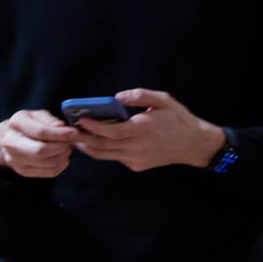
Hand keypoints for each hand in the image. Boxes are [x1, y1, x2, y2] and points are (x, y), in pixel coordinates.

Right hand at [0, 108, 76, 178]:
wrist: (7, 137)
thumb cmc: (27, 124)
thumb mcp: (37, 115)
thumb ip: (50, 120)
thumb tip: (63, 128)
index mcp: (16, 123)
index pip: (40, 132)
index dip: (60, 134)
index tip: (74, 133)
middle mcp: (11, 142)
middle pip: (41, 151)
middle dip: (61, 147)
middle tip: (70, 143)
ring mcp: (14, 159)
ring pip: (46, 163)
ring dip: (62, 157)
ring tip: (67, 149)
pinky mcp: (22, 171)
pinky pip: (47, 173)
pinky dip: (60, 166)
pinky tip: (63, 158)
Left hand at [66, 87, 224, 172]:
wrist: (193, 144)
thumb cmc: (178, 119)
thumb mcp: (163, 100)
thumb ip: (140, 95)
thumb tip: (117, 96)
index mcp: (143, 129)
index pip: (111, 131)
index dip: (93, 126)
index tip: (79, 119)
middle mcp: (137, 147)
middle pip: (102, 146)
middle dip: (83, 138)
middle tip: (69, 130)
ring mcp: (136, 159)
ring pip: (105, 156)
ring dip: (88, 147)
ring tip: (76, 137)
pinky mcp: (137, 165)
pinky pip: (115, 158)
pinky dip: (104, 150)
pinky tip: (98, 141)